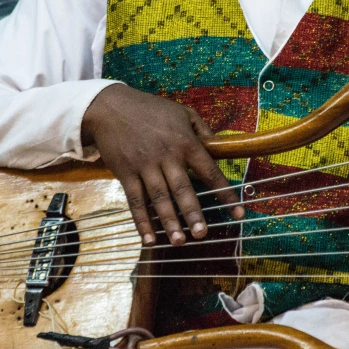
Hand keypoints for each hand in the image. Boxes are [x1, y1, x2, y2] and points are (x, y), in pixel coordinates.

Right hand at [81, 84, 243, 246]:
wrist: (110, 107)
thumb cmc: (150, 109)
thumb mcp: (182, 112)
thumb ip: (203, 130)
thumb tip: (219, 145)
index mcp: (185, 142)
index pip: (210, 171)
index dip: (225, 193)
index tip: (239, 213)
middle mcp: (167, 156)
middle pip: (182, 189)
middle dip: (193, 213)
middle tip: (202, 234)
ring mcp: (145, 166)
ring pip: (159, 198)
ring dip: (169, 222)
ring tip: (179, 241)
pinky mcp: (126, 173)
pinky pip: (135, 201)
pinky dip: (141, 221)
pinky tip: (149, 239)